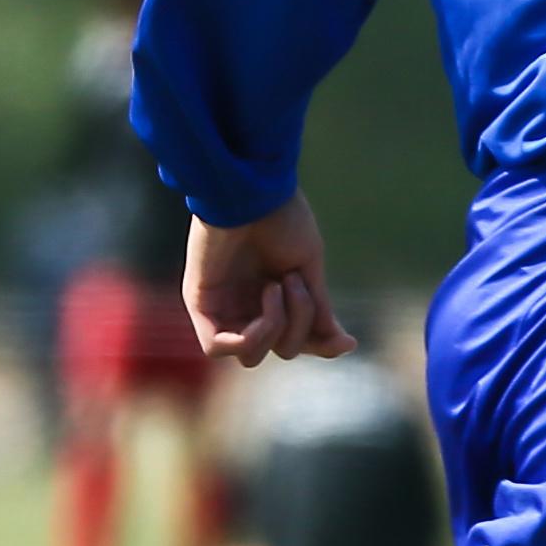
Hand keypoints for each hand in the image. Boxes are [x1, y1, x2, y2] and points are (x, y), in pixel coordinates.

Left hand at [182, 191, 355, 366]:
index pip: (297, 342)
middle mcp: (247, 306)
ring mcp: (222, 306)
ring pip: (251, 356)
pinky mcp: (200, 304)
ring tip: (277, 285)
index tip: (345, 340)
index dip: (320, 346)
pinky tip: (267, 298)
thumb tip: (345, 346)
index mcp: (274, 298)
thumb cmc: (280, 218)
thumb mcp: (309, 268)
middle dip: (301, 325)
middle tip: (295, 281)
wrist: (253, 189)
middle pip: (280, 350)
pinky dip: (251, 334)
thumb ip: (318, 311)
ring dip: (277, 327)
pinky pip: (218, 347)